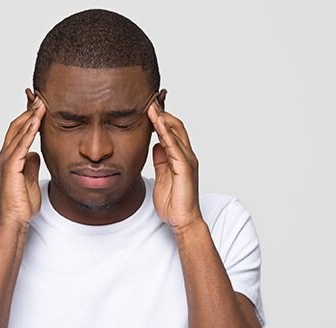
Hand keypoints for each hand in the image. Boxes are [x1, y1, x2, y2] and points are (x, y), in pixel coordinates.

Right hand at [0, 91, 45, 228]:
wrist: (16, 220)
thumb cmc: (22, 203)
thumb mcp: (30, 178)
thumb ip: (31, 164)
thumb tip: (36, 154)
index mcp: (10, 157)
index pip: (19, 130)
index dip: (27, 116)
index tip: (38, 104)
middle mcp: (5, 156)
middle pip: (16, 126)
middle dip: (28, 111)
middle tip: (40, 97)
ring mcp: (6, 161)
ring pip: (18, 132)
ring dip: (30, 116)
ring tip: (41, 103)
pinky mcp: (11, 167)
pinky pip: (21, 145)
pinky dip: (29, 132)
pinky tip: (37, 121)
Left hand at [147, 100, 202, 233]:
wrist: (182, 221)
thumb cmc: (173, 202)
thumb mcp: (163, 176)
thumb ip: (161, 160)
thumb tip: (156, 145)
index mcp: (179, 157)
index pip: (171, 131)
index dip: (160, 118)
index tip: (148, 106)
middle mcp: (185, 155)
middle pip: (175, 126)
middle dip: (162, 112)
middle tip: (149, 99)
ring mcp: (187, 161)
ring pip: (176, 132)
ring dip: (163, 118)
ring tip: (151, 105)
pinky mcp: (185, 168)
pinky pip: (175, 146)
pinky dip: (166, 133)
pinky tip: (157, 123)